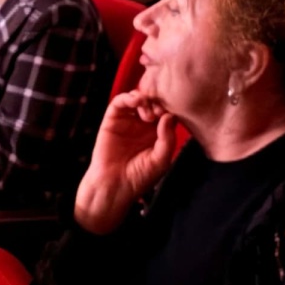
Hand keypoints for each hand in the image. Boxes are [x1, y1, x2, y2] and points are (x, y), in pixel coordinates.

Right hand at [74, 91, 176, 234]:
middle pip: (153, 102)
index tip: (172, 113)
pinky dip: (128, 97)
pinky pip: (119, 102)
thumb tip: (169, 116)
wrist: (115, 186)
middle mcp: (143, 125)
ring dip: (145, 100)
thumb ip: (168, 138)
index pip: (167, 112)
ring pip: (137, 99)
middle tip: (160, 112)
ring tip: (148, 114)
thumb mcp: (161, 160)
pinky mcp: (112, 120)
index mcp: (158, 133)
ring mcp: (127, 120)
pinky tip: (136, 101)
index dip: (170, 108)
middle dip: (158, 103)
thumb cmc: (139, 176)